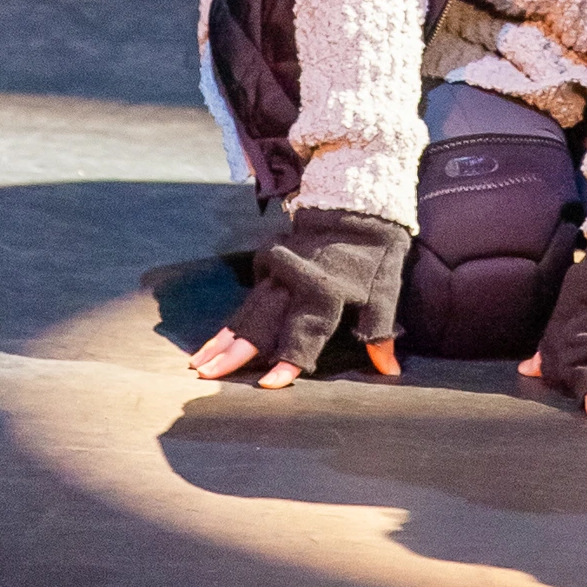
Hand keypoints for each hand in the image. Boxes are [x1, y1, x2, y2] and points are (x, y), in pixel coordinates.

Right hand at [189, 207, 409, 388]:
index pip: (304, 334)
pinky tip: (210, 345)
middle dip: (234, 353)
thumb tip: (389, 371)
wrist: (356, 202)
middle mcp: (295, 285)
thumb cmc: (374, 253)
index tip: (267, 384)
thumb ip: (380, 331)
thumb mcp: (386, 289)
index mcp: (327, 294)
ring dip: (221, 341)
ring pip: (246, 313)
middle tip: (206, 376)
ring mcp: (277, 274)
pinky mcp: (267, 265)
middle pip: (261, 325)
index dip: (288, 361)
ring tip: (197, 364)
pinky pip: (246, 301)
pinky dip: (228, 325)